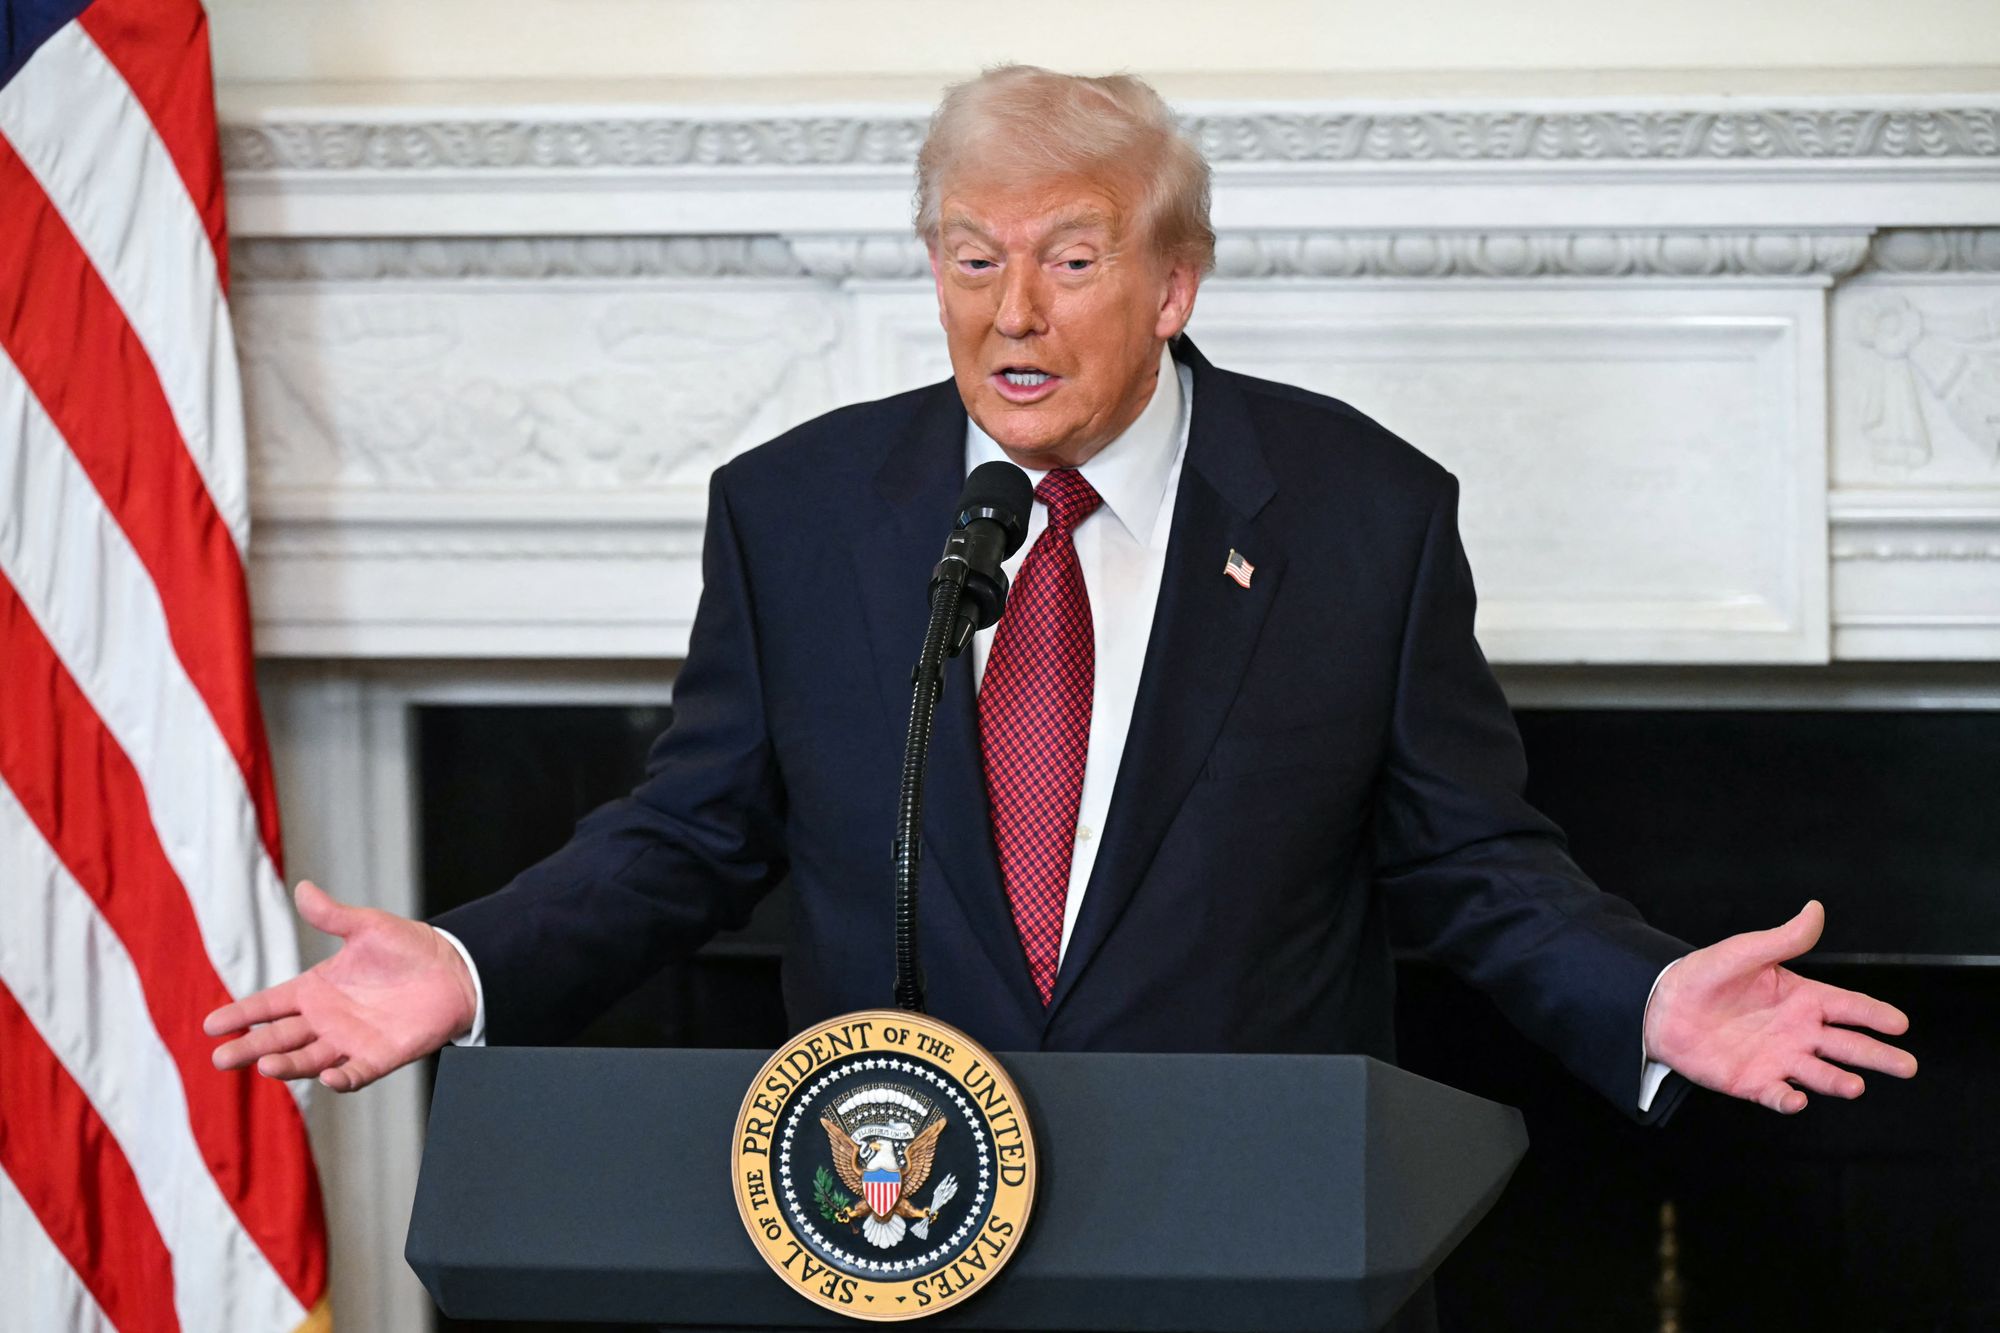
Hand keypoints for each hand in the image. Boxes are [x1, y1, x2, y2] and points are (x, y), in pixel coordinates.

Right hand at [204, 880, 477, 1091]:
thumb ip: (333, 915)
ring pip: (309, 1059)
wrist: (456, 969)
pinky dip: (341, 1079)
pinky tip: (329, 1078)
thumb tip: (302, 888)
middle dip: (250, 1048)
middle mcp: (327, 1019)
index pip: (269, 1004)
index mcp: (317, 989)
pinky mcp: (379, 1056)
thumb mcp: (368, 926)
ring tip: (265, 1065)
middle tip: (221, 1059)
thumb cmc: (410, 947)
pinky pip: (356, 1074)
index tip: (211, 1025)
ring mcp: (351, 1040)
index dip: (241, 1014)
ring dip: (288, 1065)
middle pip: (279, 1038)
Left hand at [1644, 901, 1916, 1113]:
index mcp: (1802, 999)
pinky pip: (1776, 1094)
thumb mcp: (1744, 953)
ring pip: (1819, 1074)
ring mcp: (1779, 1059)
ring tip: (1855, 1085)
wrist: (1661, 1006)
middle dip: (1878, 1056)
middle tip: (1906, 1066)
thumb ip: (1783, 939)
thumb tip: (1815, 909)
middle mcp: (1798, 1032)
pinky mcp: (1753, 1082)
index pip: (1848, 1007)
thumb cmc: (1706, 975)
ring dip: (1837, 1081)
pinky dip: (1787, 1100)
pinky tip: (1795, 1099)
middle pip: (1847, 1046)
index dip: (1874, 1014)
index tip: (1900, 1023)